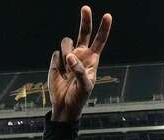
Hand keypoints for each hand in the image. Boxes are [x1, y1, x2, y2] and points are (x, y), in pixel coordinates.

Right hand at [49, 6, 111, 121]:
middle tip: (86, 8)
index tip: (107, 16)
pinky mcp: (56, 61)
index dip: (104, 28)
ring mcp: (68, 57)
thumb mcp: (84, 86)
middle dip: (85, 20)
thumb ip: (79, 70)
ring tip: (67, 68)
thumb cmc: (79, 97)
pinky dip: (57, 64)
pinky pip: (56, 54)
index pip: (99, 40)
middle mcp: (81, 54)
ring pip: (66, 42)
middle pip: (84, 32)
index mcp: (92, 59)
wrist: (64, 105)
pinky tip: (60, 74)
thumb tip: (70, 56)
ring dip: (66, 51)